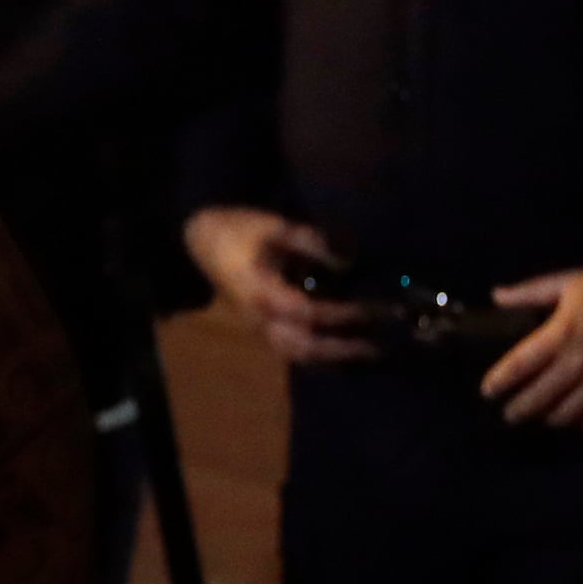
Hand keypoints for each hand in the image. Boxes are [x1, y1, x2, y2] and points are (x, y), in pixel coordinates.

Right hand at [184, 206, 380, 364]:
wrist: (203, 239)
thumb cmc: (239, 230)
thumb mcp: (275, 226)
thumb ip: (312, 243)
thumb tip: (350, 262)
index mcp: (260, 293)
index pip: (307, 313)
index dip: (341, 314)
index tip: (373, 309)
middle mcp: (259, 319)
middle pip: (304, 346)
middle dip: (343, 348)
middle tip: (379, 344)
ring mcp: (259, 328)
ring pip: (298, 355)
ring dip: (334, 357)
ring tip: (367, 352)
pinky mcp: (262, 329)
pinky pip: (293, 352)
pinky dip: (320, 356)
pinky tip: (344, 352)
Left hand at [479, 265, 582, 430]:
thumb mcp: (572, 281)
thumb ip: (531, 291)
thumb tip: (496, 296)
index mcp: (562, 334)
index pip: (518, 366)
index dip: (499, 382)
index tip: (487, 392)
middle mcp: (579, 364)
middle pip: (538, 397)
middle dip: (518, 409)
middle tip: (509, 413)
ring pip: (566, 415)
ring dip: (548, 418)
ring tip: (541, 416)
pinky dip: (582, 424)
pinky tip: (576, 419)